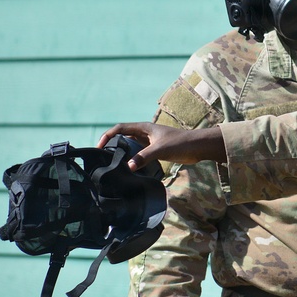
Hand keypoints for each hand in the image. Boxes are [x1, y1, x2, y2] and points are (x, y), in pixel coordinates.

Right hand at [97, 122, 225, 170]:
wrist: (198, 147)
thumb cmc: (180, 143)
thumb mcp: (160, 149)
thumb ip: (144, 157)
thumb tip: (128, 166)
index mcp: (144, 128)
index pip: (119, 128)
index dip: (107, 136)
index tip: (99, 147)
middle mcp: (145, 133)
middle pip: (122, 137)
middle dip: (111, 145)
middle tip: (103, 158)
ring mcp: (149, 142)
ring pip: (130, 145)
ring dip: (121, 152)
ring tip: (112, 164)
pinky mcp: (154, 150)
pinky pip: (138, 153)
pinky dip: (131, 159)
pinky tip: (128, 168)